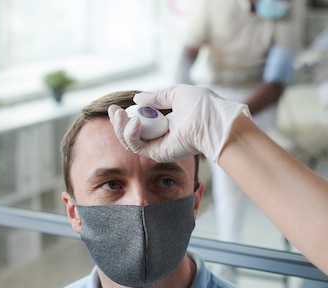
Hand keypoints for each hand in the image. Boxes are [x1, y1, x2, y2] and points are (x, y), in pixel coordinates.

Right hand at [109, 85, 250, 162]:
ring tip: (119, 114)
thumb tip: (138, 98)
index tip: (118, 106)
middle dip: (118, 122)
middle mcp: (161, 135)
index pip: (140, 121)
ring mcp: (159, 145)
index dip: (127, 115)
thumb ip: (157, 97)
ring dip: (120, 127)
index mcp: (167, 121)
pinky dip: (130, 134)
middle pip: (131, 132)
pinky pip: (137, 146)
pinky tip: (133, 122)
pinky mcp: (158, 153)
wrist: (213, 121)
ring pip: (130, 141)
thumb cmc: (202, 106)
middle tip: (113, 110)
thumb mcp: (176, 93)